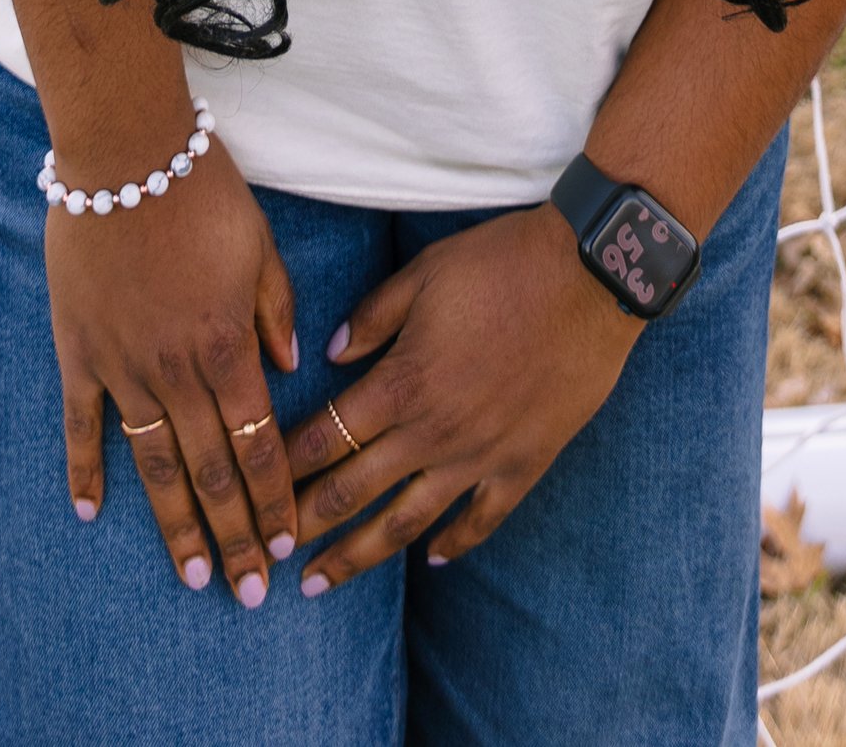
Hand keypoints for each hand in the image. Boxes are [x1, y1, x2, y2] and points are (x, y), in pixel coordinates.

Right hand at [51, 143, 302, 606]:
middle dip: (234, 537)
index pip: (257, 445)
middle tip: (248, 594)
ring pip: (154, 464)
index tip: (287, 548)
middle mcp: (175, 369)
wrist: (124, 150)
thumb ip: (276, 311)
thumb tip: (290, 368)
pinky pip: (82, 423)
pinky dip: (84, 471)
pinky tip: (88, 514)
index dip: (274, 500)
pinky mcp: (79, 351)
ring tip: (193, 576)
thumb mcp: (260, 245)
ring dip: (175, 525)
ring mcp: (122, 366)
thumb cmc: (202, 190)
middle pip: (210, 471)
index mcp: (227, 346)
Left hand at [286, 205, 640, 589]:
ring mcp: (479, 456)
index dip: (286, 466)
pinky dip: (453, 545)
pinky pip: (480, 521)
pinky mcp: (523, 464)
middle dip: (305, 526)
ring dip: (359, 555)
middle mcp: (433, 431)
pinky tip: (431, 561)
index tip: (256, 489)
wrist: (589, 277)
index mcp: (402, 381)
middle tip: (269, 554)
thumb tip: (332, 354)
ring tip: (324, 583)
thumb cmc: (503, 262)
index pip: (326, 437)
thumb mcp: (424, 273)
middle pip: (353, 491)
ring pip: (406, 522)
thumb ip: (373, 316)